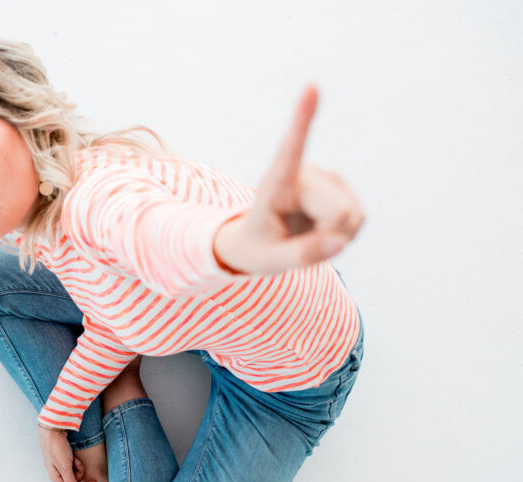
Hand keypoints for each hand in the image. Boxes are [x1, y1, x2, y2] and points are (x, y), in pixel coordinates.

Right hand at [38, 426, 97, 481]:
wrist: (52, 429)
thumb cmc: (57, 447)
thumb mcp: (65, 465)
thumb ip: (70, 481)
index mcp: (55, 477)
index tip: (94, 481)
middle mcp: (57, 473)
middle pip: (74, 479)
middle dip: (79, 471)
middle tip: (76, 461)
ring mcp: (59, 465)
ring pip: (74, 471)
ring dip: (77, 464)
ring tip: (73, 456)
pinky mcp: (62, 458)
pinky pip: (72, 463)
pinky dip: (74, 459)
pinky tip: (71, 453)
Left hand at [213, 85, 363, 274]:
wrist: (260, 244)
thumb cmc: (257, 249)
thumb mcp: (270, 261)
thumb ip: (302, 255)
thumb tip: (340, 242)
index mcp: (276, 183)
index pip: (291, 148)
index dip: (304, 119)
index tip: (311, 86)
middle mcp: (304, 173)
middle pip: (339, 212)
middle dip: (329, 235)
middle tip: (300, 240)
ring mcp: (326, 177)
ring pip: (352, 217)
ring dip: (335, 236)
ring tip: (306, 233)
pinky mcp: (342, 186)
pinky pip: (358, 219)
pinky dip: (343, 234)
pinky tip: (321, 229)